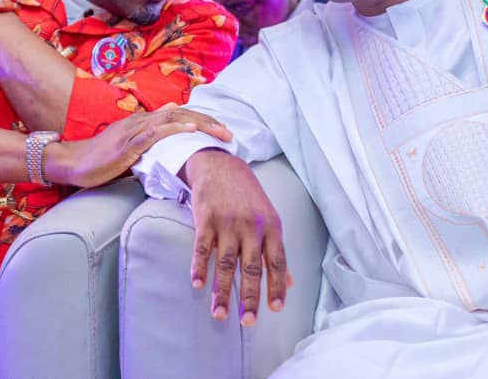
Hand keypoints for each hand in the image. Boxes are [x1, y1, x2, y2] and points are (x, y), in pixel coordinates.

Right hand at [47, 104, 232, 188]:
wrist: (73, 163)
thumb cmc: (101, 159)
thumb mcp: (131, 148)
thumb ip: (150, 140)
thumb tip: (170, 130)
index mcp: (145, 122)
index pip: (181, 117)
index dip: (204, 121)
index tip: (223, 131)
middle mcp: (142, 121)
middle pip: (183, 115)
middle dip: (209, 122)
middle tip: (230, 133)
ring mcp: (135, 131)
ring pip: (173, 121)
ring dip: (200, 125)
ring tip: (220, 131)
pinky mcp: (128, 144)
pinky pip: (155, 134)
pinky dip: (175, 131)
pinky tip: (191, 131)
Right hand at [184, 149, 289, 326]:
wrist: (220, 165)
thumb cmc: (247, 195)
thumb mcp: (269, 218)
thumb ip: (276, 250)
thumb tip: (290, 282)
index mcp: (271, 226)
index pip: (277, 262)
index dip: (277, 286)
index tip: (275, 308)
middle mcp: (251, 226)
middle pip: (251, 267)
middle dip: (250, 297)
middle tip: (248, 322)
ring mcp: (227, 223)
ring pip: (225, 263)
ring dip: (222, 291)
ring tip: (219, 314)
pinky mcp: (206, 219)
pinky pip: (202, 248)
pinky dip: (199, 267)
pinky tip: (198, 285)